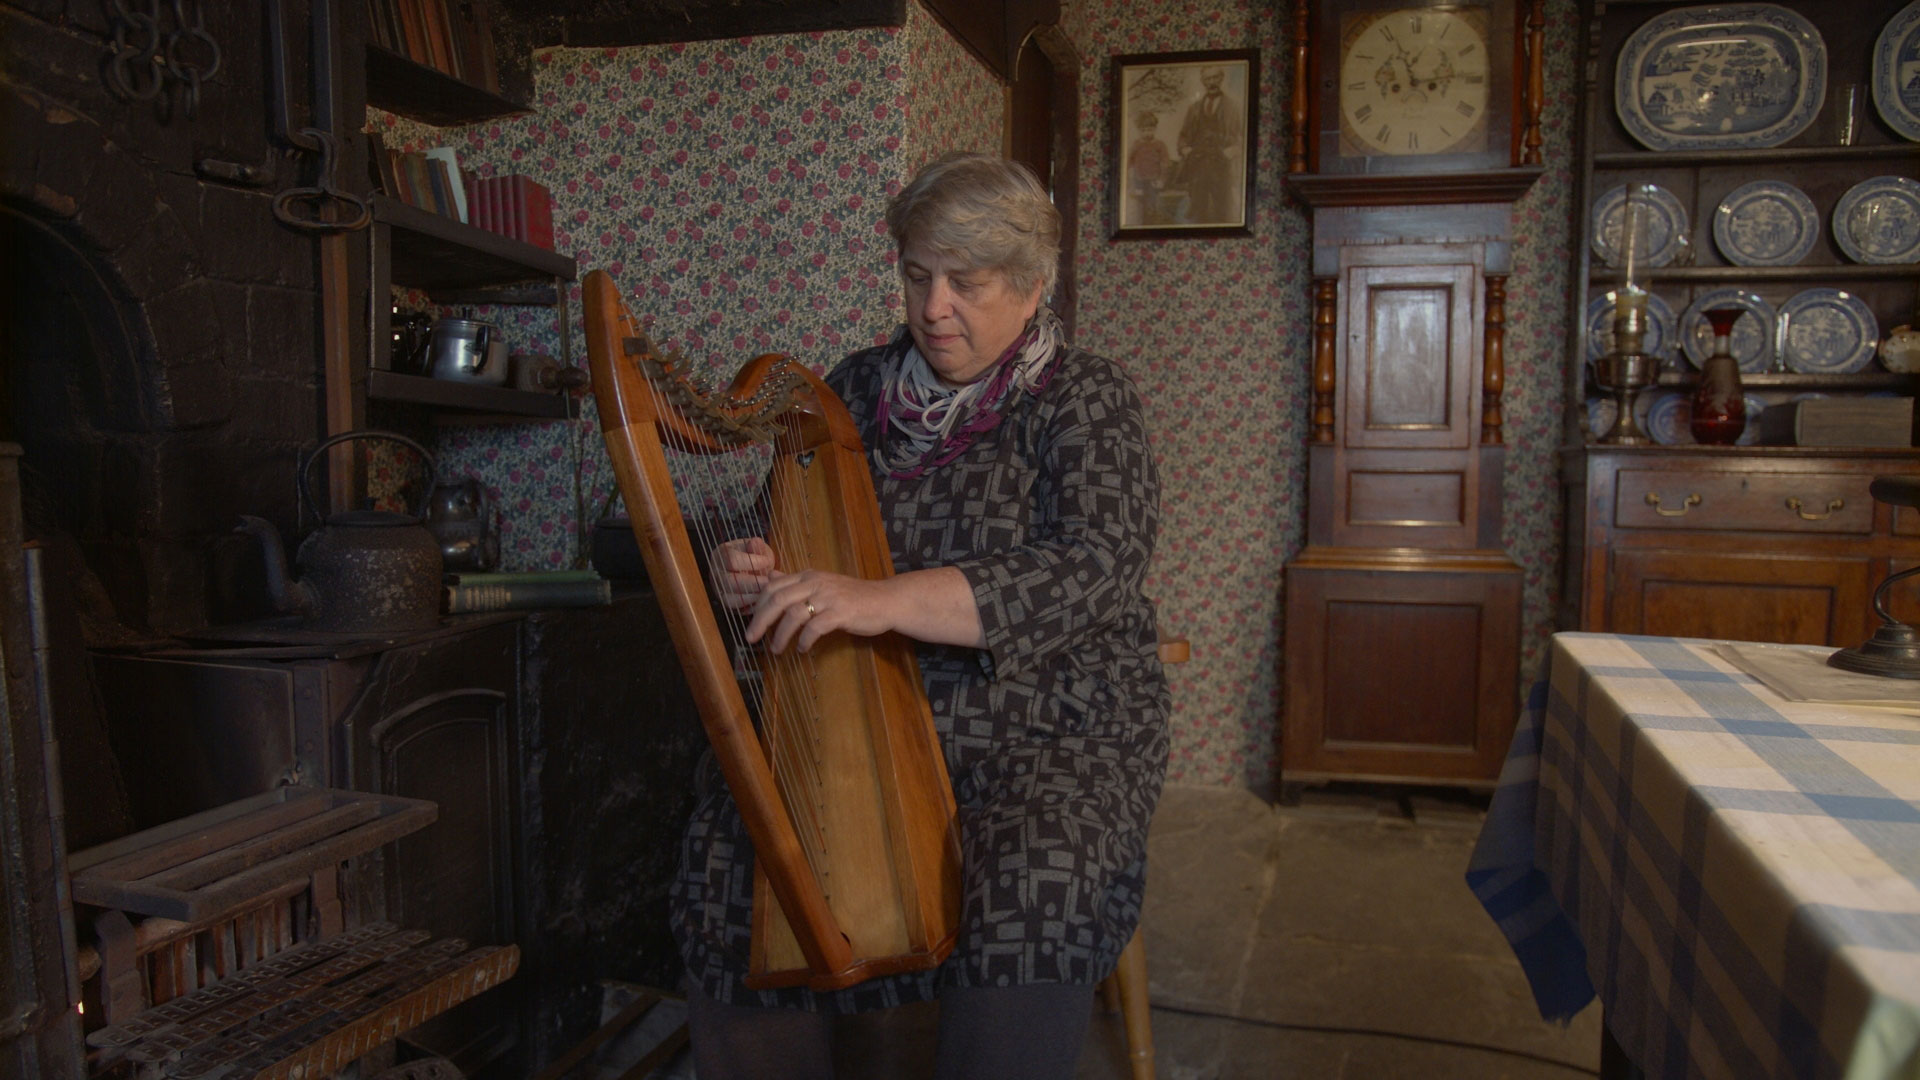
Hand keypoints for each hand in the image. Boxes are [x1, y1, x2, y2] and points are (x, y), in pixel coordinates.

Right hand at [712, 537, 776, 609]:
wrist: (751, 567)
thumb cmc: (755, 556)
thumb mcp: (757, 548)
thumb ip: (757, 546)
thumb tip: (755, 543)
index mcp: (721, 554)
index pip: (732, 560)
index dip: (752, 562)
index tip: (768, 562)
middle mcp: (715, 573)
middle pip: (729, 582)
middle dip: (752, 583)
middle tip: (768, 582)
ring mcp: (719, 590)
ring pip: (730, 599)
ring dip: (751, 598)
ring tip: (767, 593)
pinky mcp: (726, 603)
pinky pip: (736, 610)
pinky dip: (750, 607)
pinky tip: (763, 601)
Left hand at [745, 569, 898, 654]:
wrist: (886, 600)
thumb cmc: (853, 596)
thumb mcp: (821, 583)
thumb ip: (795, 582)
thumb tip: (770, 577)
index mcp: (808, 576)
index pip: (773, 587)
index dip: (757, 606)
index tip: (750, 623)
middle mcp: (816, 583)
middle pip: (778, 599)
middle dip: (761, 621)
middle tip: (751, 638)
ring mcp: (829, 597)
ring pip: (794, 614)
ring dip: (781, 635)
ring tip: (776, 649)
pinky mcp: (841, 613)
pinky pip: (815, 628)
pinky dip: (804, 640)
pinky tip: (802, 649)